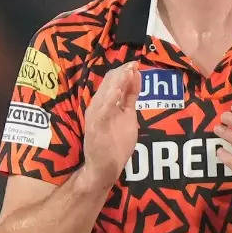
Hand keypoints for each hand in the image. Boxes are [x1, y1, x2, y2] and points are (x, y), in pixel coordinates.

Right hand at [80, 61, 142, 187]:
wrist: (102, 169)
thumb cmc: (114, 145)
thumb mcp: (126, 116)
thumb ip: (129, 98)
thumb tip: (136, 77)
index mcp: (104, 104)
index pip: (112, 82)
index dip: (124, 72)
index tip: (136, 64)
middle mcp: (97, 107)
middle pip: (108, 84)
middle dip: (122, 73)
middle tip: (134, 63)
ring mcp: (95, 117)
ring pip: (105, 94)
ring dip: (117, 82)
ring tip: (127, 71)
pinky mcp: (96, 127)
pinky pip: (103, 111)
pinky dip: (110, 99)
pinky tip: (117, 91)